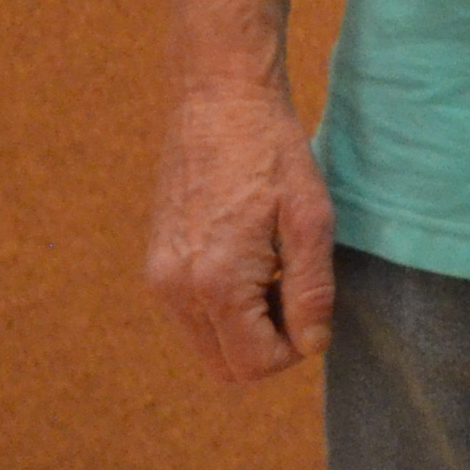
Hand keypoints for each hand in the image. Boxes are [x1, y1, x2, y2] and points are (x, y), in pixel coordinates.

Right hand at [144, 80, 336, 382]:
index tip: (314, 305)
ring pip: (208, 345)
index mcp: (215, 282)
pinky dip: (226, 306)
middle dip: (269, 345)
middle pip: (227, 367)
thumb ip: (311, 290)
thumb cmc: (273, 154)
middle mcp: (175, 289)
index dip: (296, 348)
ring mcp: (159, 277)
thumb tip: (311, 346)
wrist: (219, 102)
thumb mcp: (312, 220)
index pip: (255, 364)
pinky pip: (194, 315)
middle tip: (295, 290)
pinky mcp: (156, 263)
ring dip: (248, 327)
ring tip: (274, 267)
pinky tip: (252, 259)